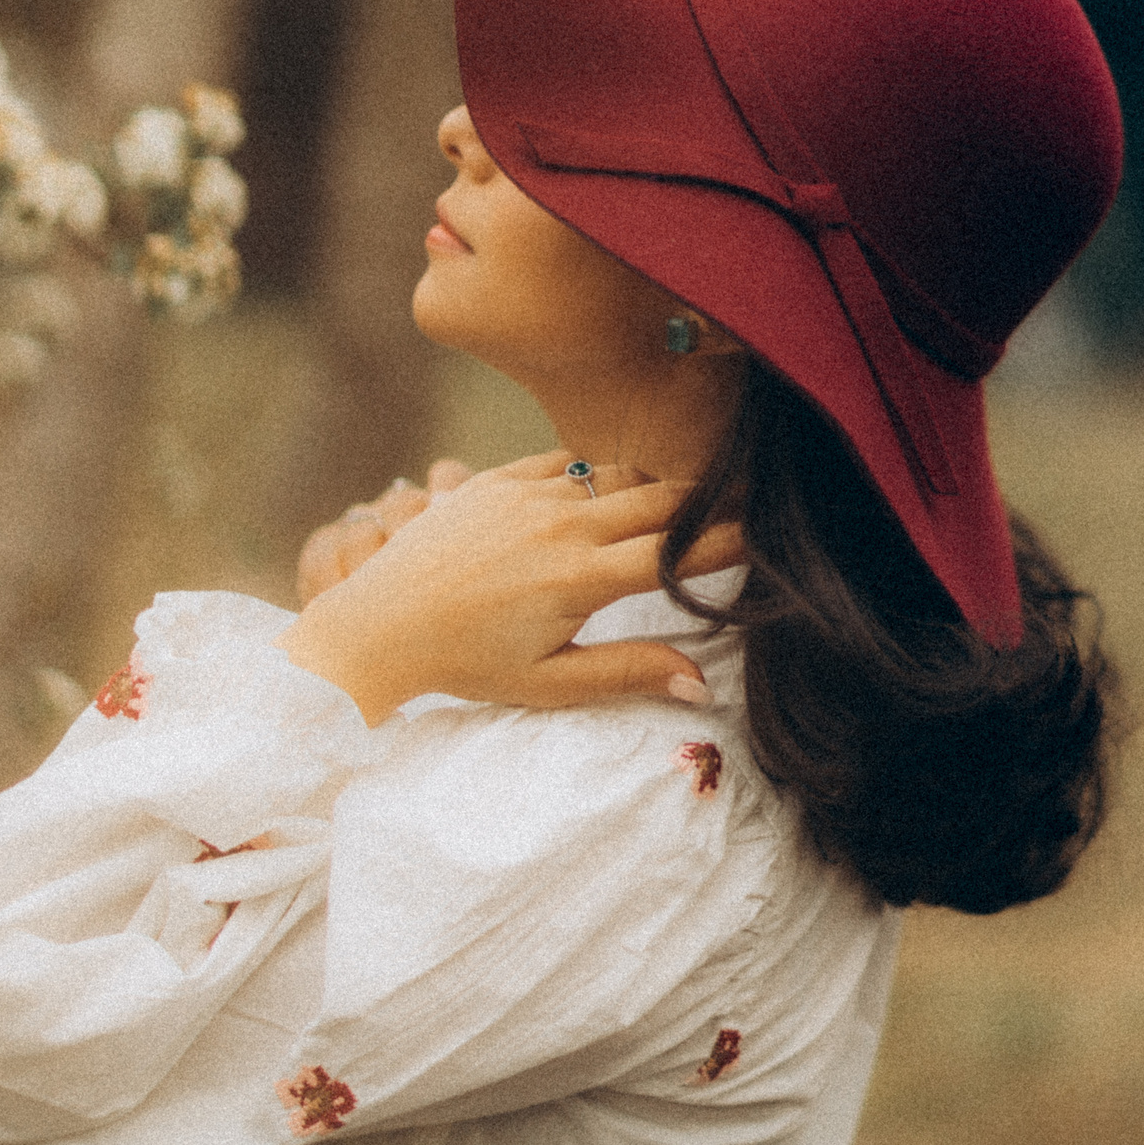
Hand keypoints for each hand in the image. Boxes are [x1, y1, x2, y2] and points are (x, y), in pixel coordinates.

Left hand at [277, 451, 745, 724]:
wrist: (378, 626)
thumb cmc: (466, 665)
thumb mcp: (549, 683)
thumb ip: (629, 673)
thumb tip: (702, 680)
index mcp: (582, 579)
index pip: (678, 552)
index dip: (730, 543)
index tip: (765, 539)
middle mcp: (562, 525)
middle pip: (661, 501)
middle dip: (705, 505)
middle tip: (740, 508)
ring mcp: (527, 494)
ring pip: (619, 474)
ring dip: (655, 485)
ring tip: (685, 500)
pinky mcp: (496, 480)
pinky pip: (568, 460)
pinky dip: (599, 472)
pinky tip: (612, 488)